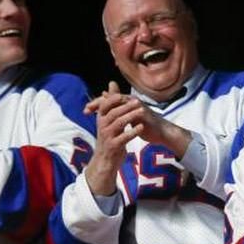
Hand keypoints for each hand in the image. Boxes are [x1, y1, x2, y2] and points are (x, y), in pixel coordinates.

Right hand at [84, 81, 142, 195]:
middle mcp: (102, 126)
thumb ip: (112, 102)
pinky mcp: (113, 146)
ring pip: (118, 124)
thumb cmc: (110, 137)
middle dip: (126, 106)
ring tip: (142, 112)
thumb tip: (112, 83)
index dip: (113, 99)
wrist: (106, 161)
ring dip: (130, 116)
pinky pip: (123, 138)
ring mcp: (107, 137)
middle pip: (113, 113)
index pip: (104, 105)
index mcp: (101, 119)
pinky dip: (132, 132)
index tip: (124, 96)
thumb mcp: (109, 120)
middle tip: (138, 102)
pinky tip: (141, 127)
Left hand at [86, 84, 191, 157]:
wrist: (162, 133)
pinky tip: (110, 119)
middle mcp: (132, 101)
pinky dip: (119, 114)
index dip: (97, 103)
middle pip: (112, 98)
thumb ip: (120, 110)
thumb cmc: (146, 125)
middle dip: (98, 103)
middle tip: (86, 109)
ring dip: (106, 107)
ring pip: (119, 102)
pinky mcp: (143, 113)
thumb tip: (109, 102)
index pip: (110, 99)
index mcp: (128, 102)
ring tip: (95, 115)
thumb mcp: (130, 117)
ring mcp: (138, 106)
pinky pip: (129, 112)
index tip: (85, 110)